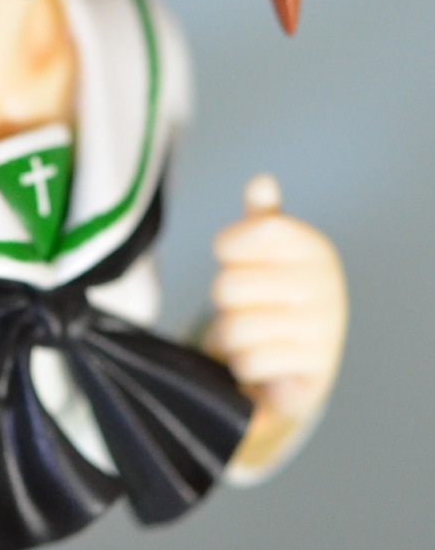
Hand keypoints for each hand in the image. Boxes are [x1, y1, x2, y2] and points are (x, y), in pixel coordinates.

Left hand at [208, 174, 347, 471]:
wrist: (308, 355)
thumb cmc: (277, 289)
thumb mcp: (269, 248)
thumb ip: (261, 217)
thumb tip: (262, 181)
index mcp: (310, 246)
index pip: (233, 241)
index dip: (227, 252)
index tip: (243, 260)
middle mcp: (323, 283)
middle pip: (226, 288)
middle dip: (226, 302)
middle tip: (249, 304)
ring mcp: (322, 327)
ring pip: (233, 329)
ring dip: (232, 337)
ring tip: (255, 333)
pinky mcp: (314, 369)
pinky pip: (248, 363)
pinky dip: (245, 365)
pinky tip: (265, 360)